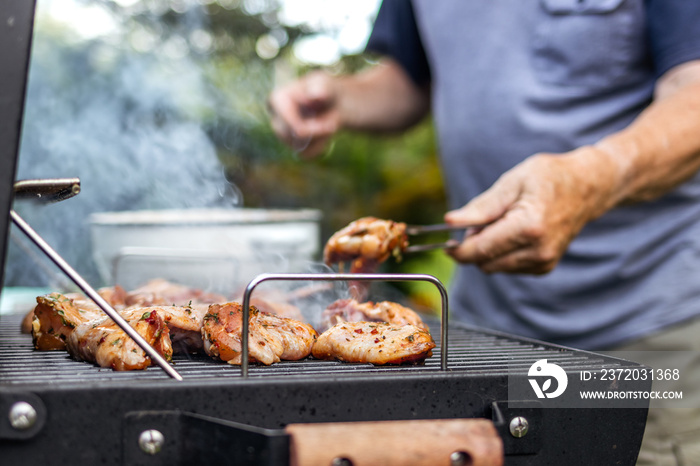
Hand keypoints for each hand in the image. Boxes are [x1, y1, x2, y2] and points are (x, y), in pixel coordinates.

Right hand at [267, 71, 340, 157]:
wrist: (331, 102)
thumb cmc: (326, 90)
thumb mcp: (326, 85)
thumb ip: (322, 88)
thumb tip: (315, 94)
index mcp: (276, 100)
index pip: (292, 126)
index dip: (313, 130)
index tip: (332, 126)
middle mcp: (275, 118)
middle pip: (296, 138)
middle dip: (318, 134)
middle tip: (334, 126)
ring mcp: (281, 134)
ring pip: (300, 148)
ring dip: (320, 139)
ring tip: (329, 126)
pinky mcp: (289, 145)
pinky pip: (306, 155)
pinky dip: (319, 147)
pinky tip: (324, 135)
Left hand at [444, 148, 617, 273]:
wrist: (586, 187)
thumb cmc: (548, 178)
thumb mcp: (511, 182)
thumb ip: (480, 207)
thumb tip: (449, 222)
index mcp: (528, 227)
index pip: (479, 251)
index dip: (457, 249)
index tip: (447, 242)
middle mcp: (538, 251)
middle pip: (484, 263)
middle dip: (474, 246)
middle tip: (481, 221)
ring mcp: (543, 262)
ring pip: (494, 268)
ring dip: (488, 251)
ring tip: (502, 222)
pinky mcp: (544, 267)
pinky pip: (508, 267)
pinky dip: (502, 254)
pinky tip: (513, 233)